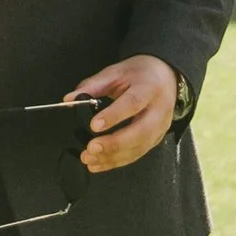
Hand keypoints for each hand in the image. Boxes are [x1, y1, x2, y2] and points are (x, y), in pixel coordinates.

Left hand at [68, 56, 178, 172]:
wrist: (167, 77)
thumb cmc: (140, 74)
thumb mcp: (117, 71)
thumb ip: (93, 85)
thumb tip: (69, 99)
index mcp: (149, 88)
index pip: (133, 103)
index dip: (114, 116)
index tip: (93, 125)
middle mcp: (159, 110)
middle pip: (140, 131)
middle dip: (114, 143)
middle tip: (90, 148)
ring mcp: (160, 128)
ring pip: (139, 148)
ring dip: (113, 157)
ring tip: (89, 159)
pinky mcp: (156, 139)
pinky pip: (137, 154)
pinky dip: (117, 162)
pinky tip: (99, 164)